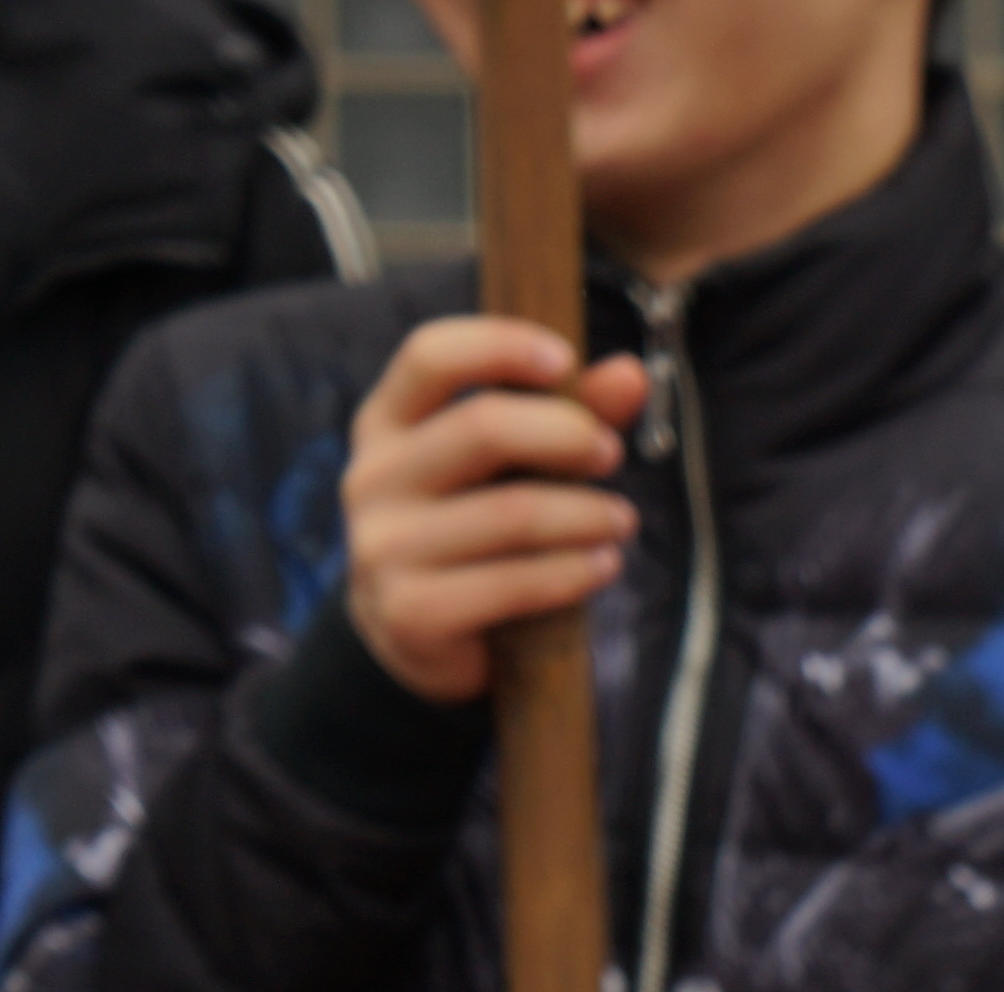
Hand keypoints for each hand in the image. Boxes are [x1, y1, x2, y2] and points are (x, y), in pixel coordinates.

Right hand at [343, 315, 652, 705]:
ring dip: (584, 514)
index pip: (430, 355)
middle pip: (481, 427)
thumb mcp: (506, 465)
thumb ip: (564, 416)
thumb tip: (630, 373)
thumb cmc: (467, 528)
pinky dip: (571, 573)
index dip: (500, 345)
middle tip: (610, 453)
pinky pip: (511, 585)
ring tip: (621, 521)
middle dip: (565, 434)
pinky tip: (602, 566)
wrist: (413, 634)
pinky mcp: (410, 613)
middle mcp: (373, 477)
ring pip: (509, 513)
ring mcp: (384, 548)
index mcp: (386, 422)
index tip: (564, 359)